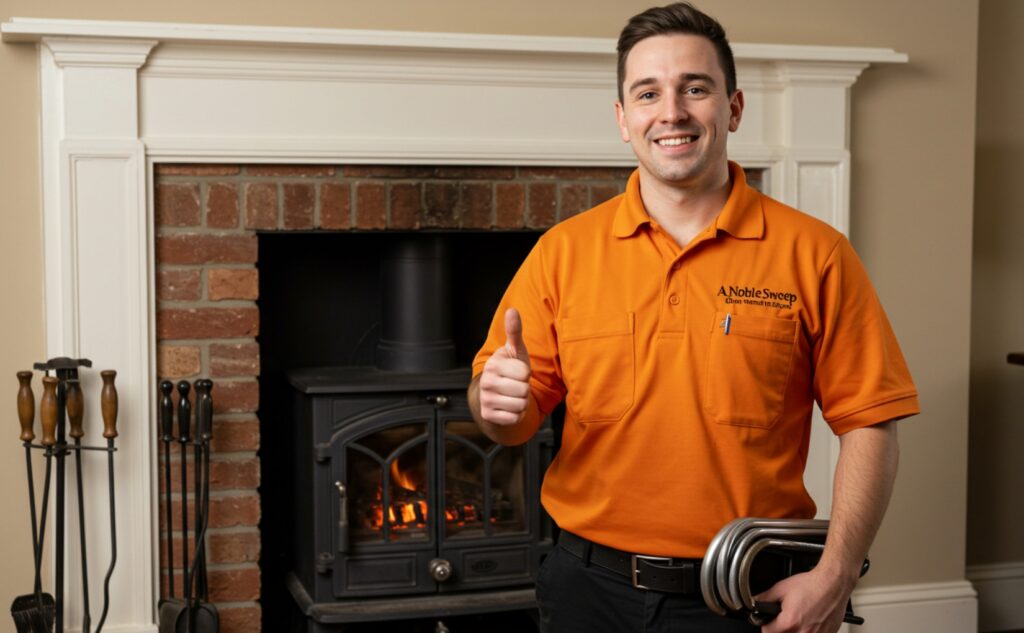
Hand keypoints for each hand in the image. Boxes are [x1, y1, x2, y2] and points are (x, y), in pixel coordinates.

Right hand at [478, 308, 531, 425]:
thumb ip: (514, 331)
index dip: (525, 374)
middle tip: (515, 385)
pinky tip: (509, 406)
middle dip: (524, 389)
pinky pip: (515, 418)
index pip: (524, 373)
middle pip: (523, 390)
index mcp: (493, 365)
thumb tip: (512, 310)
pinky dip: (516, 415)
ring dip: (521, 402)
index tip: (516, 372)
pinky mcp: (488, 416)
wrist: (496, 393)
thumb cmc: (509, 369)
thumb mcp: (514, 350)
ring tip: (513, 395)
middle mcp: (486, 382)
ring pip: (521, 405)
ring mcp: (486, 400)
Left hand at [756, 568, 850, 632]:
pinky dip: (809, 631)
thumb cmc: (812, 585)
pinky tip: (810, 622)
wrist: (833, 583)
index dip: (766, 625)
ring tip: (798, 620)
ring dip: (795, 631)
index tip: (769, 622)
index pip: (767, 632)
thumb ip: (765, 598)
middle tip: (784, 620)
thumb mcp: (782, 588)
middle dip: (780, 629)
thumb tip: (754, 601)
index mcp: (790, 622)